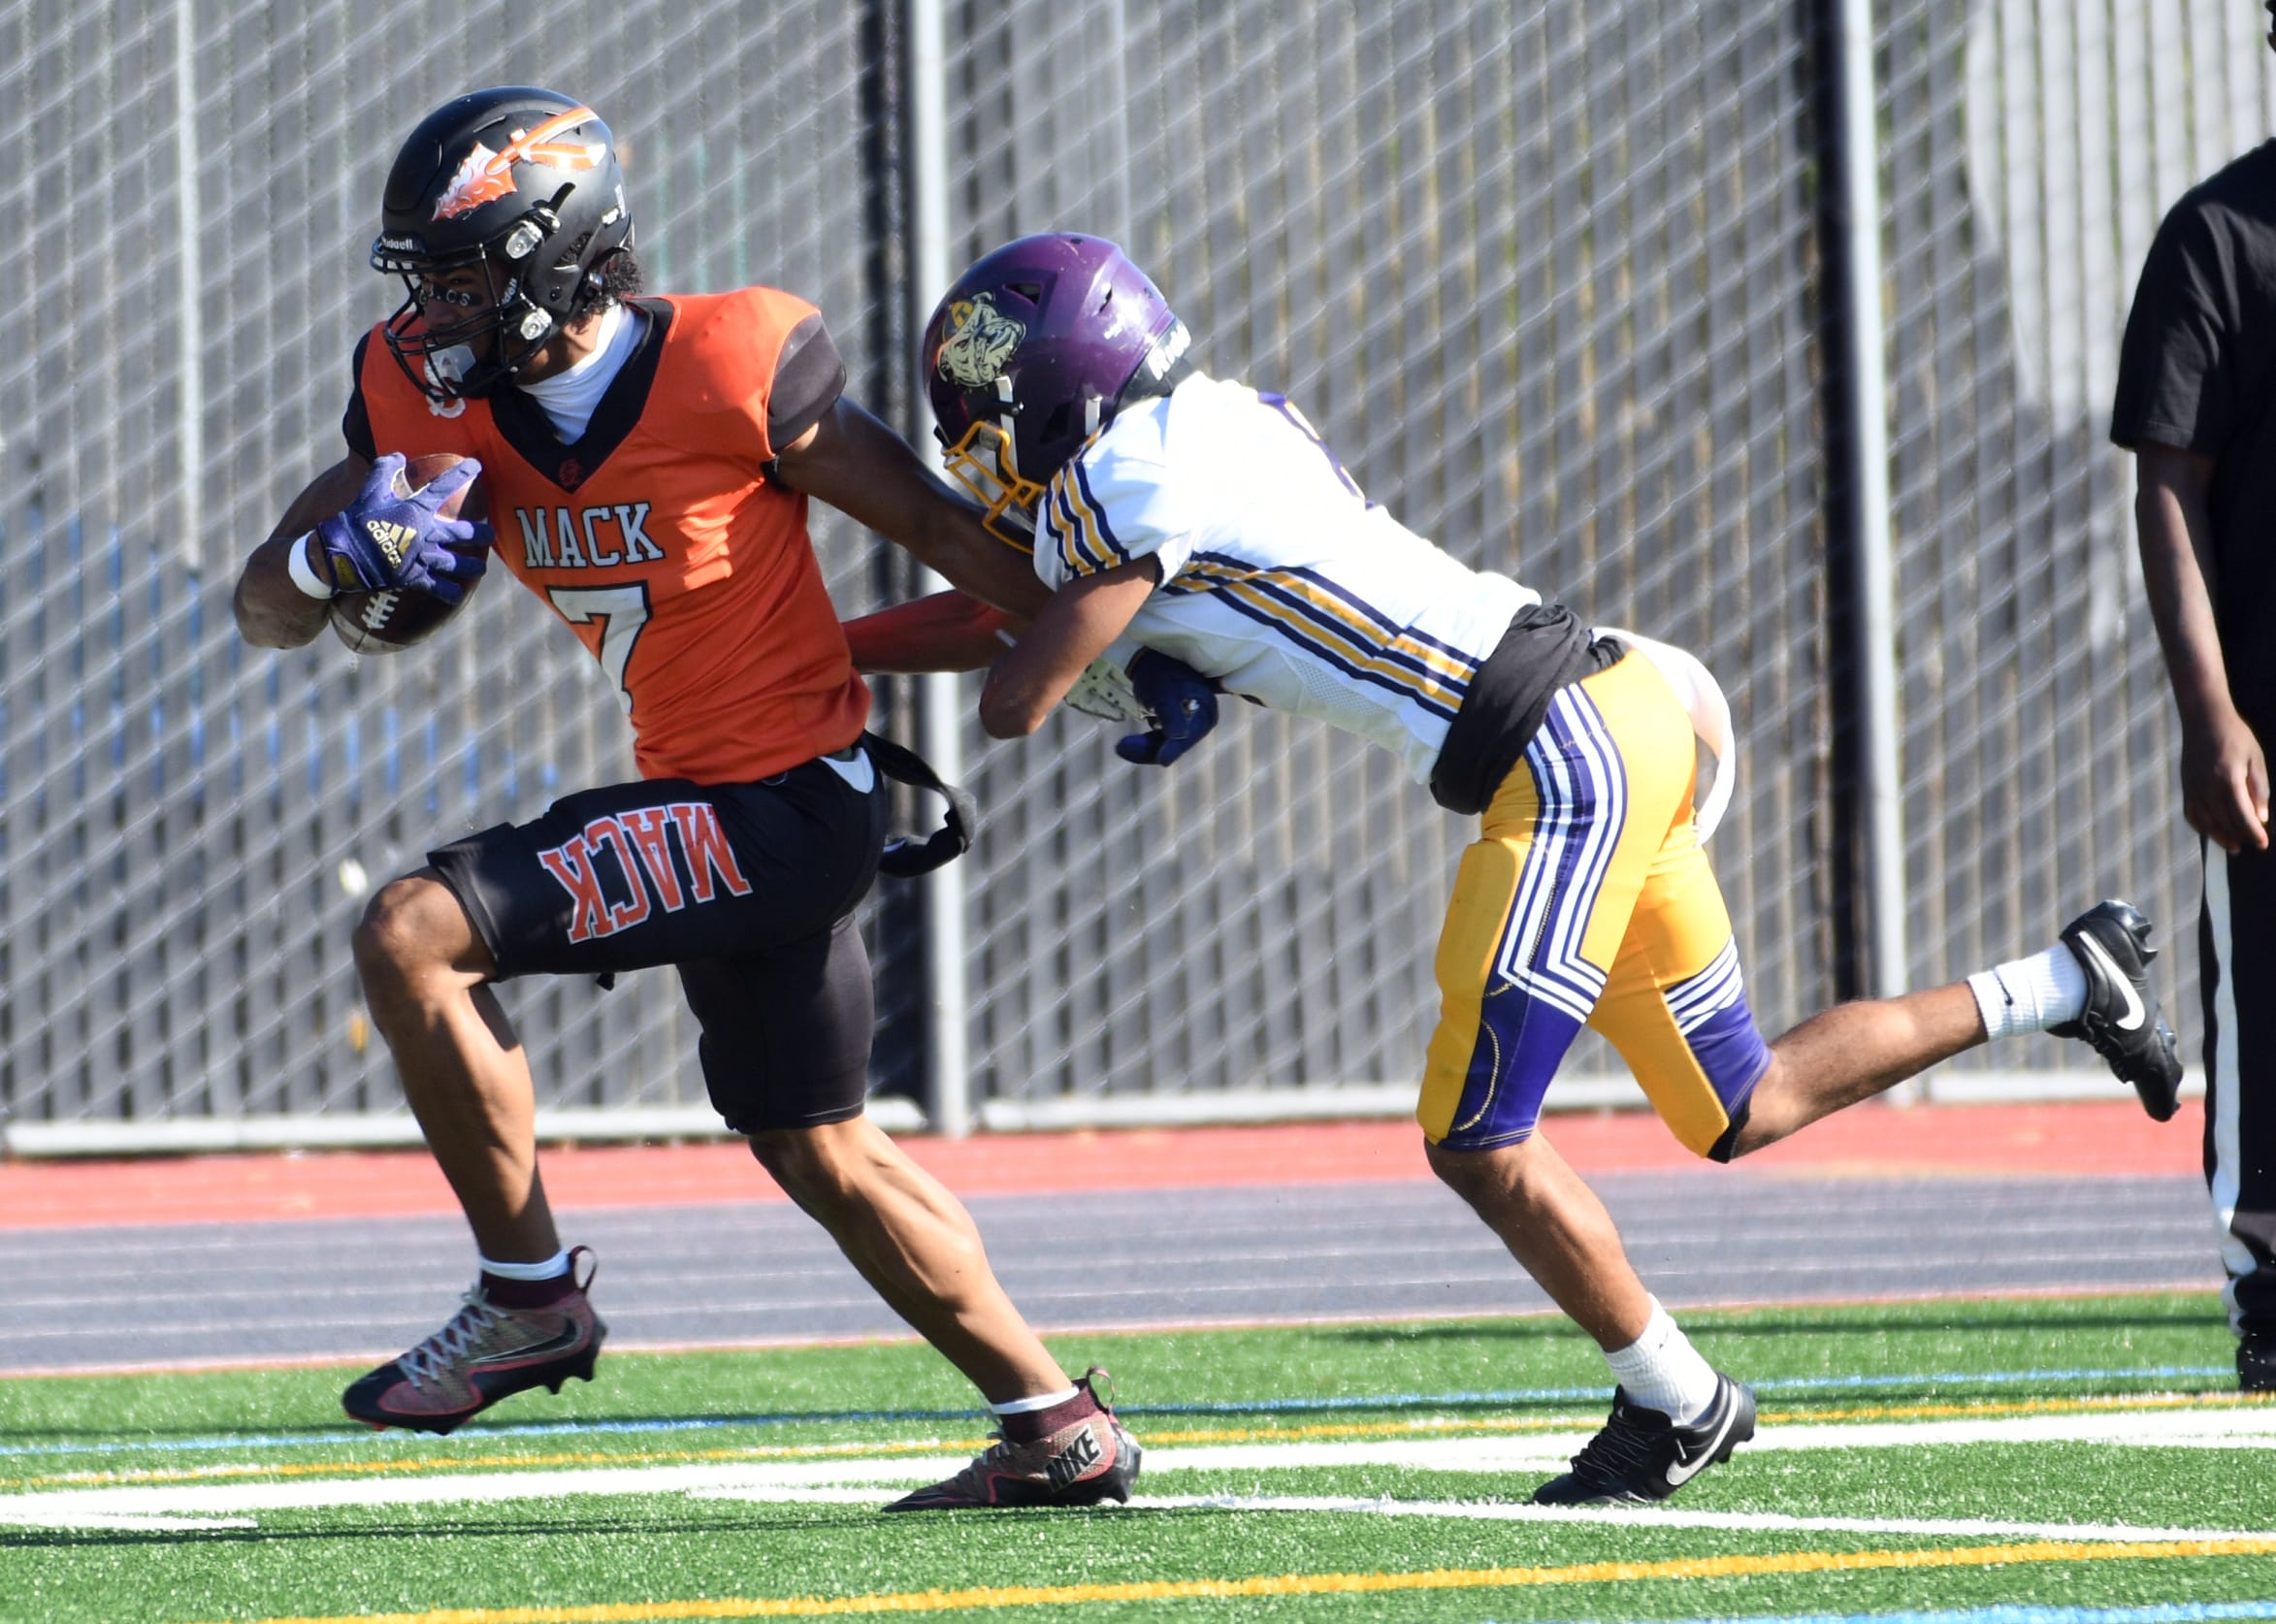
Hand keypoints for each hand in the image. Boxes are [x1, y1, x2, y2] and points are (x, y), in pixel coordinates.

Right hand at [311, 453, 490, 602]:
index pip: (443, 487)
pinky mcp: (413, 577)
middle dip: (479, 534)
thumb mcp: (370, 490)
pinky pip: (436, 587)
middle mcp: (426, 534)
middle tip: (491, 535)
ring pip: (455, 563)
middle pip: (461, 533)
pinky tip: (456, 596)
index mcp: (417, 510)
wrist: (343, 553)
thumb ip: (384, 469)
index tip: (476, 466)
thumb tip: (399, 456)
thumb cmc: (357, 519)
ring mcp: (422, 557)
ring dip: (471, 567)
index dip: (461, 474)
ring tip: (481, 570)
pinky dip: (447, 592)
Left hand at [1115, 649, 1219, 766]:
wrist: (1149, 657)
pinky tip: (1125, 745)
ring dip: (1143, 748)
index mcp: (1205, 712)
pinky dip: (1142, 744)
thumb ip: (1172, 713)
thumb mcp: (1165, 690)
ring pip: (1164, 746)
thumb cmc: (1160, 671)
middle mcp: (1200, 721)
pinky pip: (1157, 742)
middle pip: (1176, 744)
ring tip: (1120, 747)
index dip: (1174, 748)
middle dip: (1151, 749)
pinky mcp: (1171, 725)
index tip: (1162, 760)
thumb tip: (1179, 736)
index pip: (1189, 735)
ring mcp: (1186, 724)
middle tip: (1121, 748)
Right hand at [2180, 705, 2270, 852]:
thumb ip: (2259, 790)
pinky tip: (2210, 831)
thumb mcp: (2255, 760)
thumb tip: (2260, 817)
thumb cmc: (2235, 736)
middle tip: (2252, 844)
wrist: (2204, 719)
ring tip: (2232, 846)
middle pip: (2224, 822)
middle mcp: (2208, 788)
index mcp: (2228, 780)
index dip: (2253, 833)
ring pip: (2206, 822)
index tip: (2263, 843)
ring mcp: (2194, 788)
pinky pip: (2191, 813)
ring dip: (2220, 837)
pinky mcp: (2186, 786)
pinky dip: (2200, 826)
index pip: (2242, 816)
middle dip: (2240, 836)